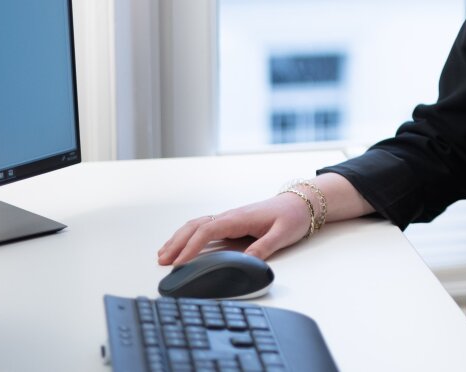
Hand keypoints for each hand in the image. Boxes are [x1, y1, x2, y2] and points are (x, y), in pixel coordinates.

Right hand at [157, 193, 311, 265]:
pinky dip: (189, 236)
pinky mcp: (232, 224)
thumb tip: (246, 261)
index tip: (179, 262)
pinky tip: (182, 246)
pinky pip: (205, 228)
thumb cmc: (293, 216)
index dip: (191, 247)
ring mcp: (230, 219)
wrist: (302, 202)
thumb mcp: (282, 234)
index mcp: (239, 218)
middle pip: (196, 226)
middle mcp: (230, 216)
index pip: (208, 230)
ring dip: (179, 239)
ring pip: (197, 226)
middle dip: (177, 243)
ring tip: (163, 255)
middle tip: (162, 261)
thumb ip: (264, 248)